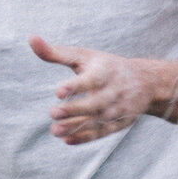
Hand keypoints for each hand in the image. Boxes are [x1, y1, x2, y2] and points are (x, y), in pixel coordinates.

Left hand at [32, 35, 170, 143]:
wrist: (146, 82)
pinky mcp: (118, 124)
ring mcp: (117, 110)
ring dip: (76, 127)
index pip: (91, 80)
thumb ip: (56, 53)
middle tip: (53, 113)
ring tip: (55, 130)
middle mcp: (113, 92)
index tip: (58, 92)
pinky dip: (85, 137)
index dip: (76, 86)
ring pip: (96, 121)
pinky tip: (67, 139)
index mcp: (105, 72)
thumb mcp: (84, 56)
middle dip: (74, 110)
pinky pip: (101, 133)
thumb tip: (31, 39)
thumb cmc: (106, 66)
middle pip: (94, 104)